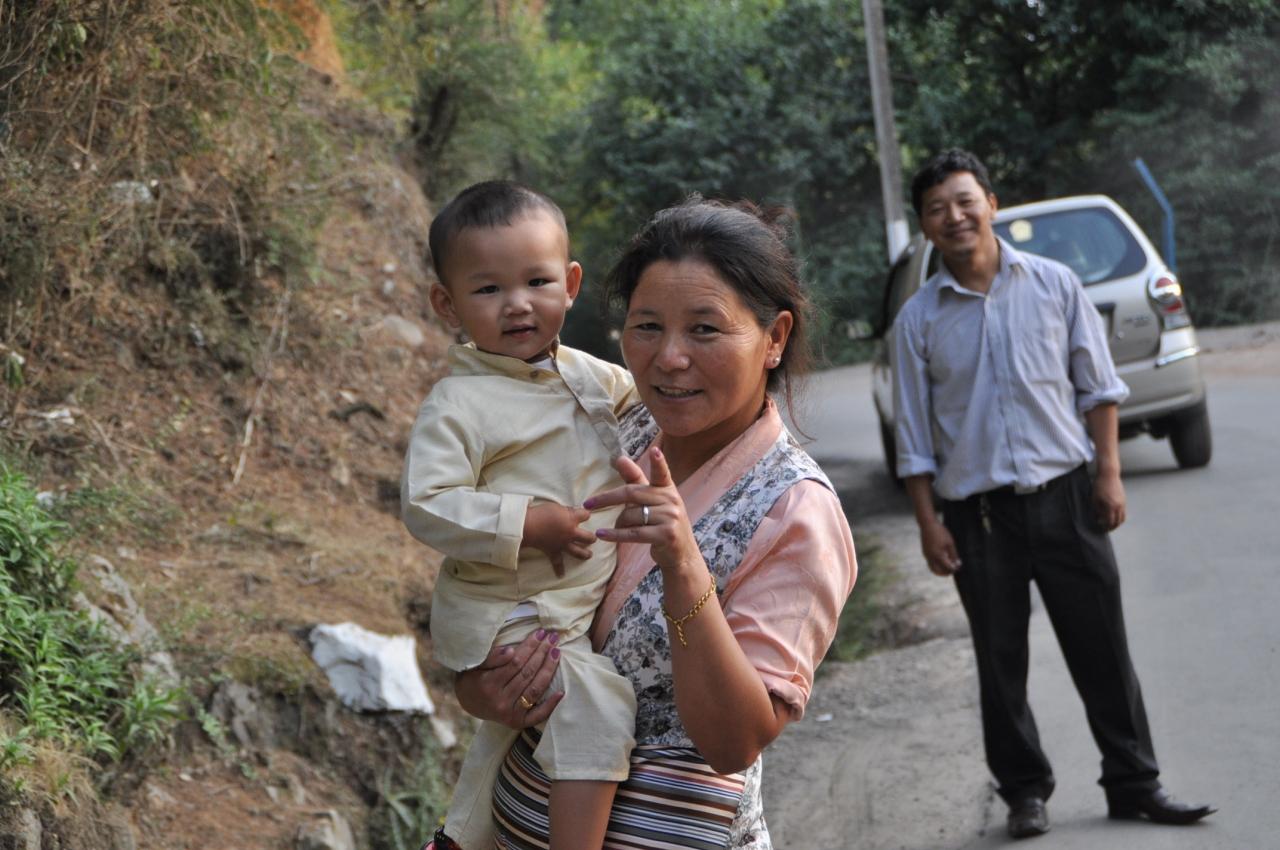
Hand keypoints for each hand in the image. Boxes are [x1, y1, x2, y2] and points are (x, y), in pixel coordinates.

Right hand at [454, 629, 562, 727]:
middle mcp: (500, 701)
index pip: (516, 662)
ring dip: (548, 669)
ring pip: (535, 689)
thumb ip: (493, 657)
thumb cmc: (473, 677)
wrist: (468, 702)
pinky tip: (561, 692)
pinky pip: (537, 715)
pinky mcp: (517, 723)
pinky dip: (550, 705)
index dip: (530, 646)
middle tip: (552, 638)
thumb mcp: (476, 664)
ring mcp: (509, 714)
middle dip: (542, 653)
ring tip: (556, 652)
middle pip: (527, 673)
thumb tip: (512, 651)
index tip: (540, 633)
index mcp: (489, 684)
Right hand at [522, 502, 595, 576]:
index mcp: (572, 520)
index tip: (584, 515)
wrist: (527, 526)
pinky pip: (557, 562)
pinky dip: (558, 570)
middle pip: (588, 537)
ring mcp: (563, 544)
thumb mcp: (556, 507)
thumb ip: (566, 511)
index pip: (585, 515)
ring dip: (584, 554)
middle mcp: (570, 533)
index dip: (585, 514)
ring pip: (578, 551)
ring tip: (589, 555)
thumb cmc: (540, 513)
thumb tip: (572, 513)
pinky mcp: (553, 551)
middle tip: (592, 538)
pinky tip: (561, 576)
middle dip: (591, 537)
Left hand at [587, 447, 702, 575]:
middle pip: (632, 494)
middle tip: (588, 504)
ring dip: (618, 523)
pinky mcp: (666, 535)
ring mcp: (670, 518)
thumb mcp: (652, 501)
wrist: (681, 553)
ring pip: (631, 515)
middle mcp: (671, 500)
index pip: (662, 473)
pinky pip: (633, 533)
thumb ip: (636, 481)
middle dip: (608, 499)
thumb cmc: (662, 524)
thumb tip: (620, 458)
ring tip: (616, 528)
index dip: (659, 462)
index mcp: (668, 489)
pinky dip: (615, 535)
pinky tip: (602, 535)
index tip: (655, 451)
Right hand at [921, 518, 961, 575]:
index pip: (947, 568)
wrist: (928, 524)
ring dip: (939, 569)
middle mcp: (931, 557)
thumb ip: (954, 555)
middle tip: (952, 571)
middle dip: (945, 573)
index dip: (953, 569)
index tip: (958, 567)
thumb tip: (957, 564)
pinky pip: (930, 562)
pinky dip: (936, 564)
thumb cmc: (940, 532)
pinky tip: (942, 559)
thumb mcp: (950, 543)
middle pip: (937, 571)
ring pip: (932, 567)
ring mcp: (926, 555)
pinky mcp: (924, 552)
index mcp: (938, 555)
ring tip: (947, 566)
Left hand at [1092, 471, 1125, 530]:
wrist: (1109, 474)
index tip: (1100, 528)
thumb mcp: (1095, 499)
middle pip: (1118, 522)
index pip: (1110, 522)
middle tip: (1106, 529)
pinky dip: (1119, 516)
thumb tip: (1098, 519)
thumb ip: (1097, 510)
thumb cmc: (1100, 485)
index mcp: (1111, 506)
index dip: (1105, 527)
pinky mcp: (1124, 499)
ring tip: (1109, 523)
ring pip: (1122, 517)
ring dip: (1117, 522)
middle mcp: (1119, 506)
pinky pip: (1123, 511)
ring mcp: (1123, 503)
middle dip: (1112, 527)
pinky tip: (1112, 515)